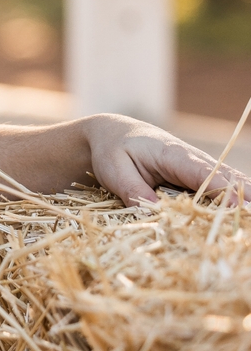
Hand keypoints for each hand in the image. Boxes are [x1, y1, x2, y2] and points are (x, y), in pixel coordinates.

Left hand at [84, 114, 248, 208]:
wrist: (112, 134)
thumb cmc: (112, 150)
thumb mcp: (114, 170)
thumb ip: (133, 191)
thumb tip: (153, 213)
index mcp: (172, 154)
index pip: (202, 173)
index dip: (220, 190)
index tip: (234, 206)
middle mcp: (191, 159)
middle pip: (223, 177)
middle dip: (242, 194)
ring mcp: (195, 168)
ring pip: (225, 182)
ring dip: (241, 197)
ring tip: (249, 216)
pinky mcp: (193, 177)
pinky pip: (216, 187)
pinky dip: (230, 198)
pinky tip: (242, 211)